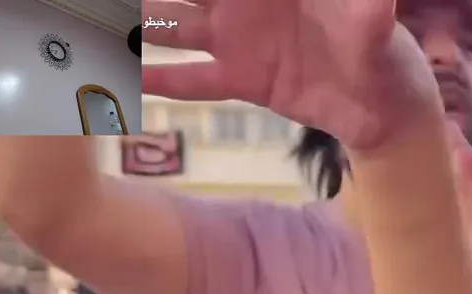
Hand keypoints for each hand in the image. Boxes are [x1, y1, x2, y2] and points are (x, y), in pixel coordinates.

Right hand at [141, 0, 437, 150]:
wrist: (384, 106)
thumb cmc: (382, 49)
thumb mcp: (373, 19)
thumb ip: (366, 5)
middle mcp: (242, 1)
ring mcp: (236, 38)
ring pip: (170, 25)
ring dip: (132, 21)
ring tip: (86, 20)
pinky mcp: (240, 78)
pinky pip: (192, 79)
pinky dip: (158, 80)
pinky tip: (119, 79)